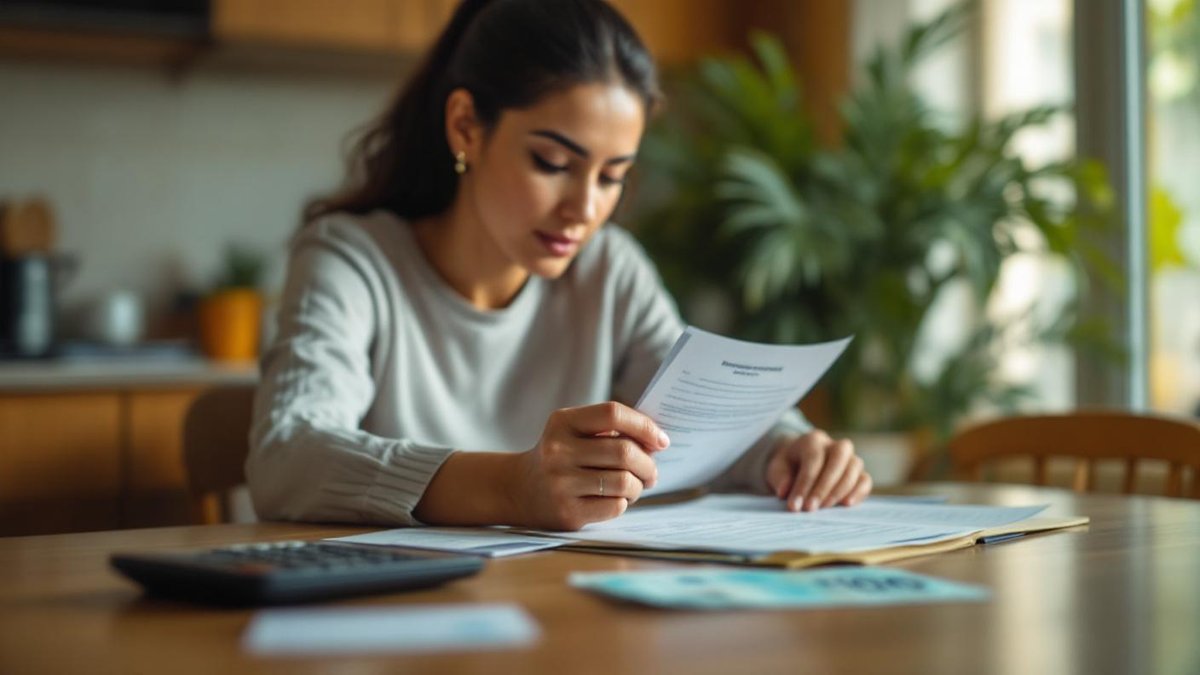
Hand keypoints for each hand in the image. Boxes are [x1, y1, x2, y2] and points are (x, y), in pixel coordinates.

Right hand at [512, 402, 669, 530]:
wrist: (520, 489)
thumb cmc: (561, 456)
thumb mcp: (575, 431)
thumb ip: (612, 430)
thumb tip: (656, 441)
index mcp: (562, 422)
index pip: (613, 414)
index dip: (644, 426)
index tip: (661, 440)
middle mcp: (558, 450)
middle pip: (624, 452)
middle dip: (648, 463)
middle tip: (651, 472)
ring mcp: (560, 483)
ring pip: (624, 482)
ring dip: (638, 486)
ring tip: (633, 486)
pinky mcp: (567, 512)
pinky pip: (615, 506)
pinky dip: (624, 502)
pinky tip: (616, 499)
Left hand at [765, 430, 871, 511]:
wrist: (799, 462)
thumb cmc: (788, 465)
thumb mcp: (777, 469)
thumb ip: (779, 478)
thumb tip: (785, 491)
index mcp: (813, 439)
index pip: (813, 459)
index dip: (804, 484)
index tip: (795, 505)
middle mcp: (834, 445)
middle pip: (838, 458)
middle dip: (825, 486)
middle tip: (811, 508)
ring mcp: (850, 457)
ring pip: (854, 468)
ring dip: (839, 491)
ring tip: (824, 509)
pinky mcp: (859, 472)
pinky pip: (865, 480)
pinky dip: (859, 492)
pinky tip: (846, 505)